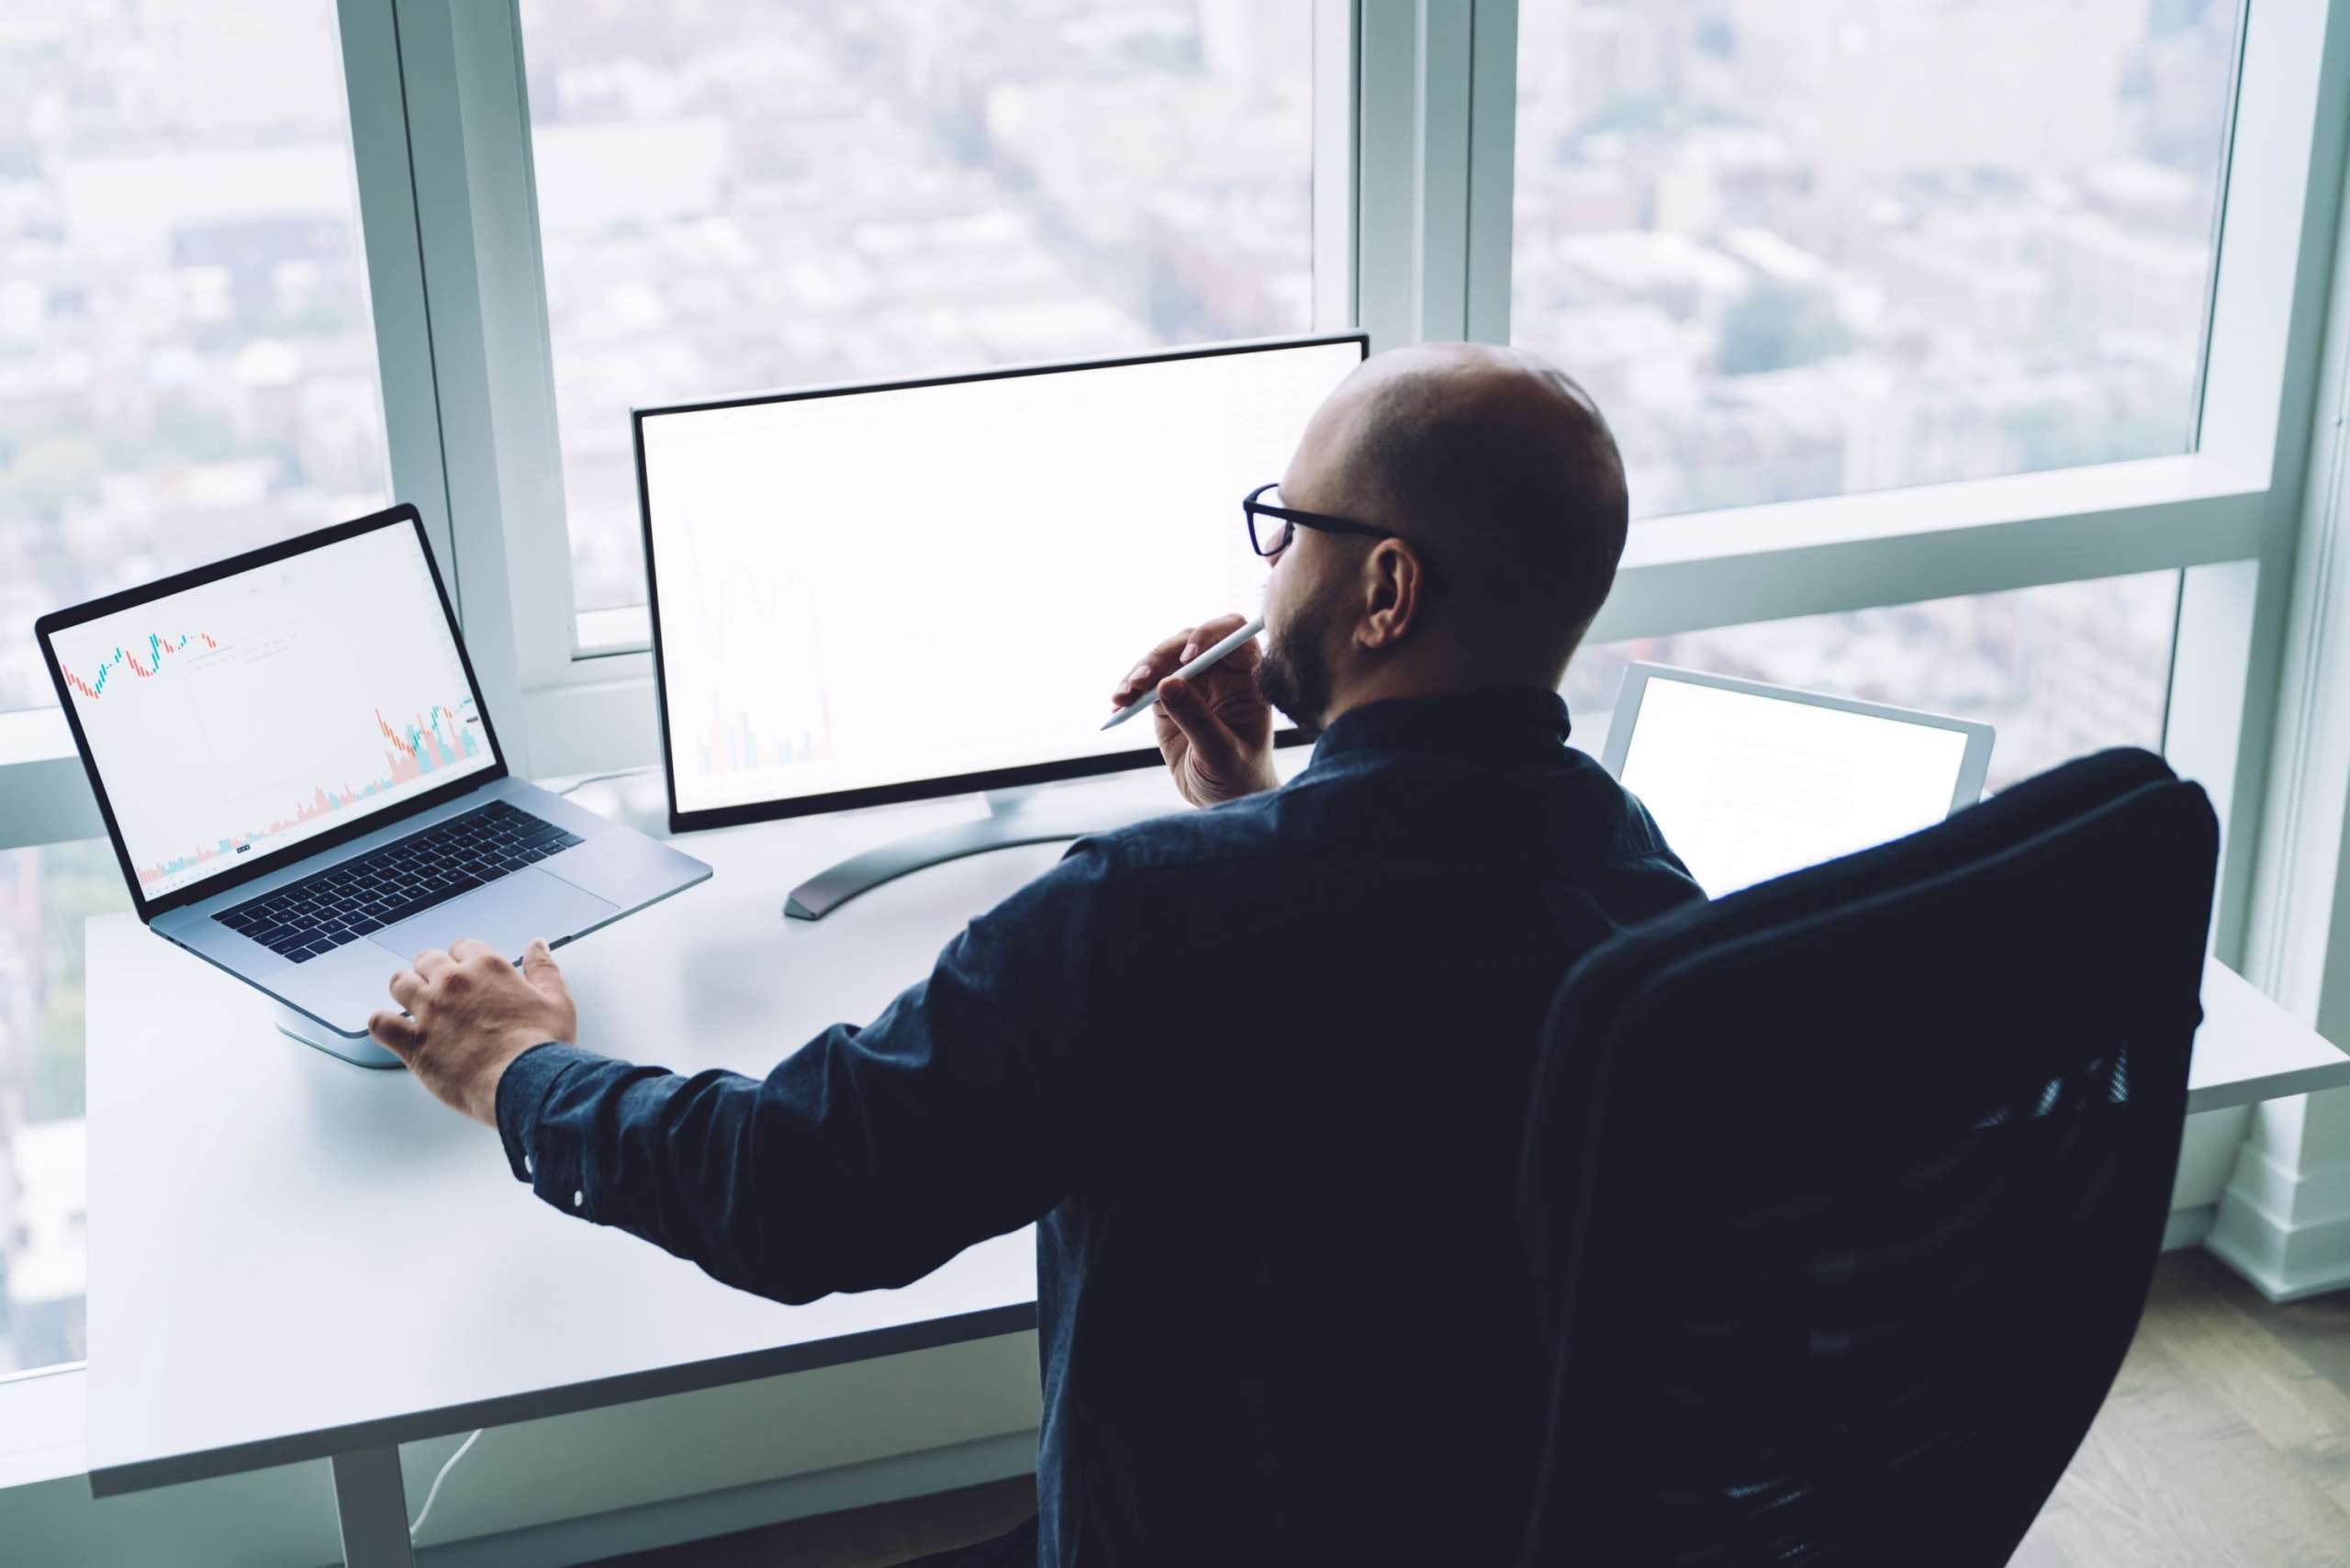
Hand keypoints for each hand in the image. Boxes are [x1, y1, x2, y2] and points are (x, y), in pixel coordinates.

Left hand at [368, 937, 577, 1125]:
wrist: (526, 1083)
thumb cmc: (543, 1046)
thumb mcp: (556, 1000)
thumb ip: (544, 967)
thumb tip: (537, 944)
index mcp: (488, 968)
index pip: (463, 946)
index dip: (464, 958)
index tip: (467, 971)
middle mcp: (454, 983)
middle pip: (427, 960)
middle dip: (432, 970)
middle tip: (440, 988)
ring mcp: (430, 1011)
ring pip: (400, 983)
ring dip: (405, 988)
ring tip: (413, 1001)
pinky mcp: (414, 1043)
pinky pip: (381, 1023)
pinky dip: (383, 1023)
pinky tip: (393, 1028)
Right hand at [1110, 612, 1276, 808]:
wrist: (1225, 799)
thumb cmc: (1238, 776)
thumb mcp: (1221, 754)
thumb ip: (1197, 719)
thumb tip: (1167, 684)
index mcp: (1246, 679)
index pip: (1232, 636)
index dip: (1209, 636)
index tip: (1186, 658)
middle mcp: (1221, 673)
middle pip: (1188, 642)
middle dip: (1161, 657)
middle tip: (1139, 681)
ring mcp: (1193, 683)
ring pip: (1163, 660)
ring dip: (1139, 673)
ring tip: (1122, 698)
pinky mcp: (1168, 697)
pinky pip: (1146, 684)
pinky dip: (1130, 692)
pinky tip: (1118, 707)